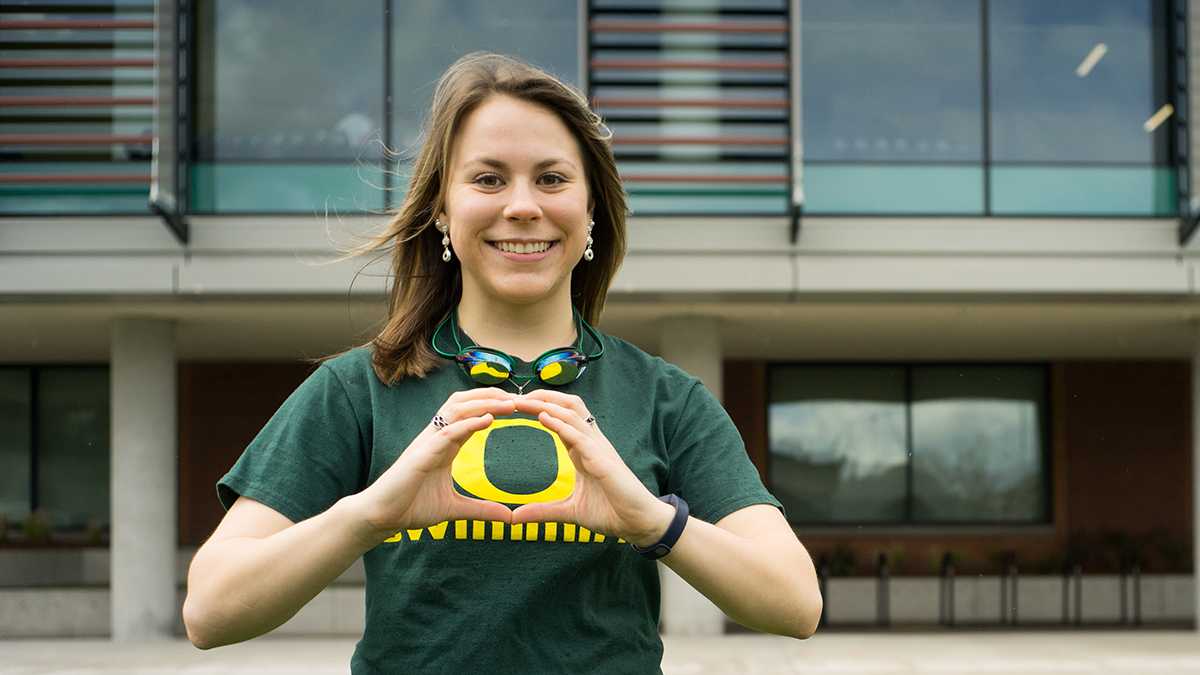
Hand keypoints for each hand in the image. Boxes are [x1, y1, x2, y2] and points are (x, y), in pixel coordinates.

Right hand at [348, 388, 518, 543]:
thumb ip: (481, 510)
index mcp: (445, 445)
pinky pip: (447, 432)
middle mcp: (437, 437)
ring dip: (484, 404)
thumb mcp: (455, 509)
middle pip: (464, 403)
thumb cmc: (411, 507)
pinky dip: (468, 423)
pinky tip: (487, 419)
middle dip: (491, 396)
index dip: (493, 406)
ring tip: (509, 403)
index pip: (471, 415)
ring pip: (457, 410)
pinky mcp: (421, 454)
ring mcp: (428, 443)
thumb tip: (508, 517)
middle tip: (519, 398)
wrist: (381, 516)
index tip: (519, 406)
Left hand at [509, 390, 674, 545]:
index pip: (560, 418)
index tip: (514, 406)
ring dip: (546, 405)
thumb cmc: (611, 512)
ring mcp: (598, 448)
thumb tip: (514, 517)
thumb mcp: (569, 512)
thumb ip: (543, 511)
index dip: (540, 408)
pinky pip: (579, 436)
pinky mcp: (603, 461)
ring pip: (572, 414)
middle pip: (567, 406)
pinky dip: (560, 424)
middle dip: (542, 397)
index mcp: (583, 449)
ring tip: (523, 401)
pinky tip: (543, 417)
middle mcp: (591, 443)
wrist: (638, 523)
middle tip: (514, 397)